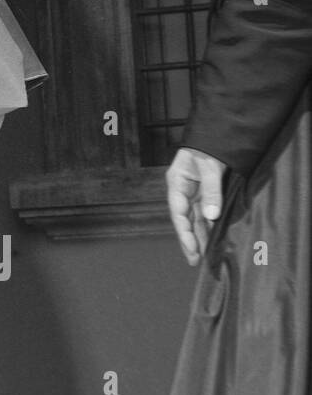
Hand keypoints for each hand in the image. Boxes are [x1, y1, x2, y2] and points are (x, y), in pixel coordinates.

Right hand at [165, 147, 225, 265]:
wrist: (216, 134)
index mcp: (177, 182)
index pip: (178, 210)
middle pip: (184, 219)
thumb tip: (212, 215)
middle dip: (190, 239)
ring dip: (199, 236)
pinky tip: (210, 239)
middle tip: (194, 260)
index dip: (184, 230)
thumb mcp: (210, 166)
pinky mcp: (205, 193)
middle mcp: (183, 190)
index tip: (192, 245)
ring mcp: (194, 193)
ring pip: (194, 219)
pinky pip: (205, 214)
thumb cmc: (208, 146)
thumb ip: (211, 190)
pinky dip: (207, 227)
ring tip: (202, 256)